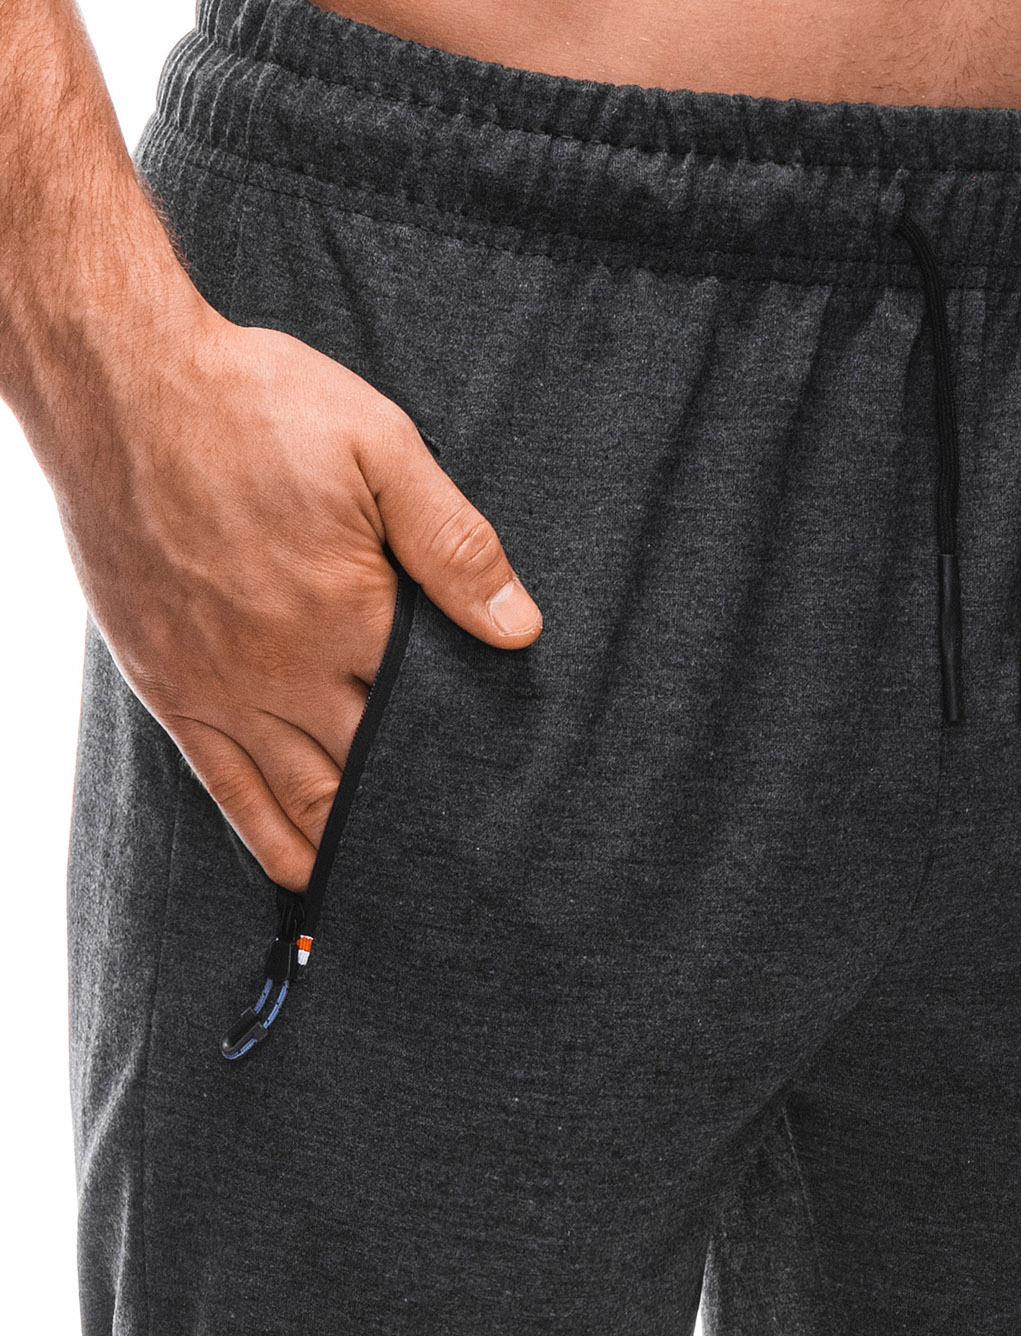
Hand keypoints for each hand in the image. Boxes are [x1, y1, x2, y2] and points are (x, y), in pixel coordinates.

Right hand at [50, 302, 541, 891]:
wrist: (122, 387)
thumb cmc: (255, 406)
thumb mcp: (379, 447)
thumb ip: (452, 543)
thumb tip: (519, 628)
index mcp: (354, 612)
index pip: (433, 708)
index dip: (469, 746)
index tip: (509, 790)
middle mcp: (291, 669)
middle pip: (377, 763)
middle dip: (421, 803)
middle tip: (471, 856)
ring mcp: (226, 688)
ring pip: (307, 795)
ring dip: (356, 841)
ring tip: (402, 885)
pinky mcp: (173, 691)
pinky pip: (227, 790)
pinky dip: (270, 841)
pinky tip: (305, 877)